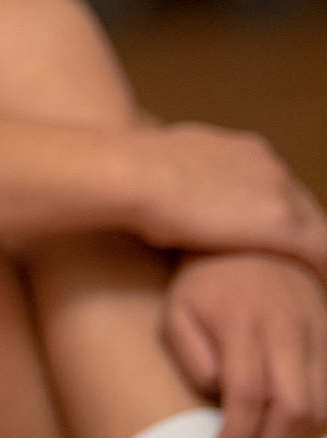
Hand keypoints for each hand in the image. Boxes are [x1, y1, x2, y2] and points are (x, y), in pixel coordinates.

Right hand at [137, 124, 326, 279]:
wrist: (130, 175)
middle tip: (293, 263)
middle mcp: (268, 163)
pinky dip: (322, 270)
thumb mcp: (159, 162)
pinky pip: (322, 252)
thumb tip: (158, 181)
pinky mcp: (284, 224)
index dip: (268, 213)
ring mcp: (279, 191)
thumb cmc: (128, 175)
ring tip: (308, 278)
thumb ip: (177, 172)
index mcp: (242, 148)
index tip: (260, 235)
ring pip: (315, 227)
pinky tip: (318, 289)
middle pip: (300, 203)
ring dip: (311, 252)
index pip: (272, 184)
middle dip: (295, 232)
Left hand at [164, 252, 326, 437]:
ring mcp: (318, 336)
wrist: (252, 245)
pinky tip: (287, 427)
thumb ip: (190, 354)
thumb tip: (215, 393)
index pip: (248, 394)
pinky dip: (315, 424)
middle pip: (296, 409)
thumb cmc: (205, 286)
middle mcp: (288, 331)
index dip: (237, 433)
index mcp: (242, 324)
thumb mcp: (177, 312)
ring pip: (323, 410)